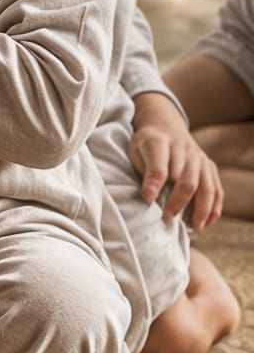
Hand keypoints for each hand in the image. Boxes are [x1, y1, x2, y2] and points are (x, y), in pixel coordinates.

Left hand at [129, 93, 222, 229]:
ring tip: (194, 228)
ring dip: (201, 210)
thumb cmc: (145, 144)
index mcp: (159, 143)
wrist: (164, 125)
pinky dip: (214, 207)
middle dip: (177, 203)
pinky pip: (216, 188)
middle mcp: (183, 149)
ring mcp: (199, 157)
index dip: (153, 184)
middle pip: (185, 180)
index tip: (147, 200)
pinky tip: (207, 222)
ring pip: (205, 187)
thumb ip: (142, 171)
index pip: (159, 167)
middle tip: (167, 219)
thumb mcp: (134, 151)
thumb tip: (148, 198)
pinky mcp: (209, 165)